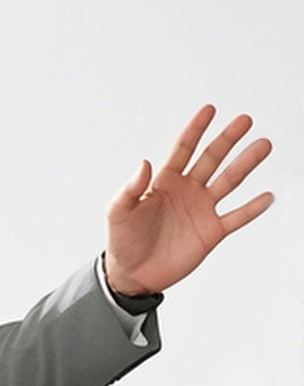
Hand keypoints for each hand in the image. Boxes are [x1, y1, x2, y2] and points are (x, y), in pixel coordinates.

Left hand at [104, 105, 273, 295]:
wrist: (132, 275)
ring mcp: (202, 210)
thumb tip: (144, 163)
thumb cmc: (123, 242)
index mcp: (165, 183)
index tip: (209, 110)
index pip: (183, 150)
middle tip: (245, 120)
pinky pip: (236, 217)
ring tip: (263, 146)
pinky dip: (252, 208)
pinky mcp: (211, 232)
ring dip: (246, 163)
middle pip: (212, 159)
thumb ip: (130, 189)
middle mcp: (187, 191)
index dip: (195, 130)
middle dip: (228, 139)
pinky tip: (266, 196)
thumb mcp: (118, 213)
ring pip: (229, 181)